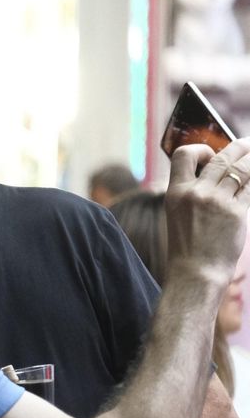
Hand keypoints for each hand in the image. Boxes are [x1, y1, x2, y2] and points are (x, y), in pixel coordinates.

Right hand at [165, 141, 249, 285]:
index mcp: (175, 192)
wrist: (196, 272)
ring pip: (241, 169)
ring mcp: (217, 201)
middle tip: (248, 144)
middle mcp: (195, 192)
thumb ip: (194, 193)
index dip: (201, 149)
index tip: (212, 154)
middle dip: (239, 147)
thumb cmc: (188, 247)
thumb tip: (218, 174)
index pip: (184, 155)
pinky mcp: (236, 212)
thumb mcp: (179, 215)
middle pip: (221, 158)